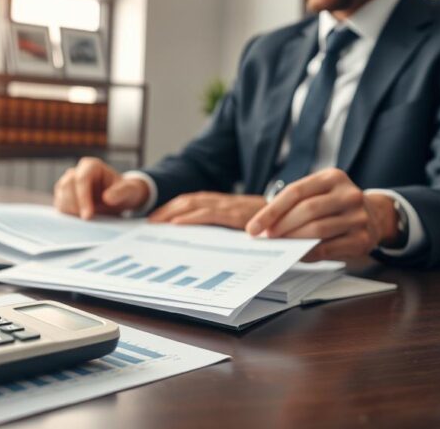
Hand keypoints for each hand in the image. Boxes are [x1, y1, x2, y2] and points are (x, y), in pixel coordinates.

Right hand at [54, 157, 149, 219]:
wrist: (119, 199)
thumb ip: (121, 192)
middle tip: (86, 220)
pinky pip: (59, 204)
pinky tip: (78, 220)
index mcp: (92, 166)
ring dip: (70, 210)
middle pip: (67, 185)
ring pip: (60, 195)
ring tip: (85, 220)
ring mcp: (68, 183)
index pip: (82, 179)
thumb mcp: (129, 191)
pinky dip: (67, 213)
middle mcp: (77, 171)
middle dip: (75, 205)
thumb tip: (107, 198)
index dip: (83, 198)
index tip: (88, 215)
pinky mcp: (63, 195)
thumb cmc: (124, 192)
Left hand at [148, 192, 266, 229]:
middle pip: (187, 201)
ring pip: (193, 205)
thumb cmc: (265, 224)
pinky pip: (207, 214)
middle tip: (150, 222)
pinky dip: (190, 217)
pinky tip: (176, 223)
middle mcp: (221, 201)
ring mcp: (227, 207)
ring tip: (156, 222)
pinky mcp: (234, 215)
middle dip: (166, 210)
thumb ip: (223, 225)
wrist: (289, 217)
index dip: (171, 207)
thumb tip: (203, 238)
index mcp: (221, 202)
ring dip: (171, 213)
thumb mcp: (240, 223)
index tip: (156, 218)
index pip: (191, 201)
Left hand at [245, 168, 398, 260]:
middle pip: (306, 210)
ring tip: (280, 245)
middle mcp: (349, 194)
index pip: (295, 192)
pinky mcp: (363, 238)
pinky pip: (328, 249)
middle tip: (266, 238)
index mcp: (333, 177)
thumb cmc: (335, 205)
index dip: (270, 211)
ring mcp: (358, 217)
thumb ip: (296, 204)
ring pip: (317, 230)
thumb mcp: (320, 193)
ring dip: (293, 240)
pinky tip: (297, 254)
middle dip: (281, 226)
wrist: (375, 215)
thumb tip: (265, 227)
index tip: (253, 227)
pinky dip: (308, 253)